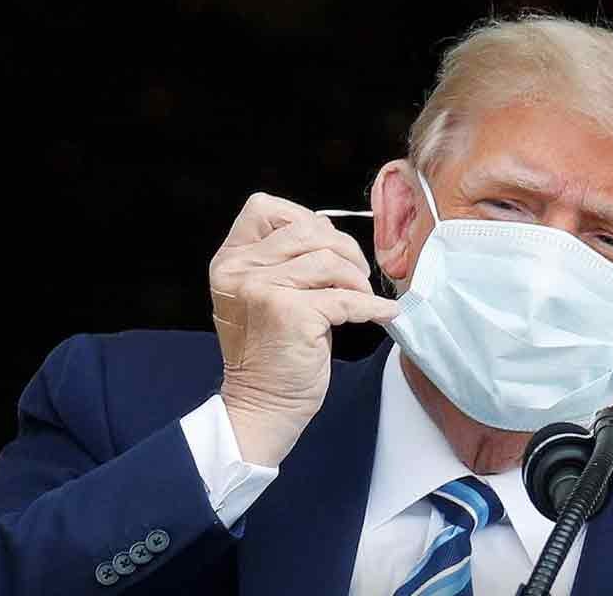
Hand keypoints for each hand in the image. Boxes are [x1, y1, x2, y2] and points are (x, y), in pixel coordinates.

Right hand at [209, 192, 398, 466]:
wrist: (263, 406)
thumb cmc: (274, 351)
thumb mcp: (264, 294)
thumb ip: (286, 260)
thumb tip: (333, 235)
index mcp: (230, 259)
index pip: (263, 207)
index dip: (304, 218)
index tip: (326, 245)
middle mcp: (238, 269)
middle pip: (306, 228)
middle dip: (343, 248)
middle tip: (357, 277)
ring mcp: (260, 288)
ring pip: (327, 258)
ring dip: (356, 277)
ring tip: (362, 297)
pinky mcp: (288, 312)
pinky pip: (344, 296)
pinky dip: (371, 304)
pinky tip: (382, 313)